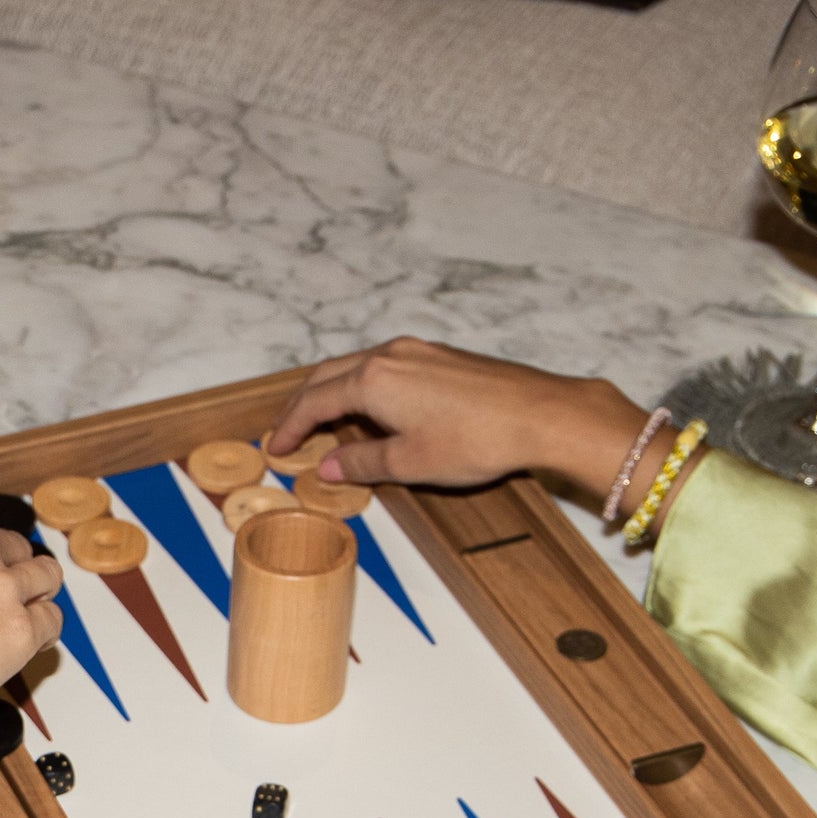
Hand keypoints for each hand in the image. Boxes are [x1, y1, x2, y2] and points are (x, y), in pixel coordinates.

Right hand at [0, 505, 61, 742]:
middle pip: (18, 548)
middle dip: (13, 572)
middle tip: (3, 600)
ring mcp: (4, 587)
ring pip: (46, 576)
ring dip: (38, 595)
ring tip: (26, 617)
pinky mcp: (22, 629)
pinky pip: (52, 621)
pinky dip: (45, 633)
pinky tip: (32, 644)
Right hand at [265, 338, 650, 505]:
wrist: (540, 414)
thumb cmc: (477, 439)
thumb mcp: (409, 462)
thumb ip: (362, 462)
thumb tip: (329, 465)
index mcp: (373, 381)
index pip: (315, 402)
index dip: (291, 427)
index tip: (276, 447)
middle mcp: (390, 356)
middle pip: (329, 376)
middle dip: (303, 404)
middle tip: (287, 431)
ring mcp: (417, 352)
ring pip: (356, 367)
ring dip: (332, 392)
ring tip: (321, 420)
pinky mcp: (439, 357)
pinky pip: (384, 368)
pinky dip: (362, 387)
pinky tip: (367, 409)